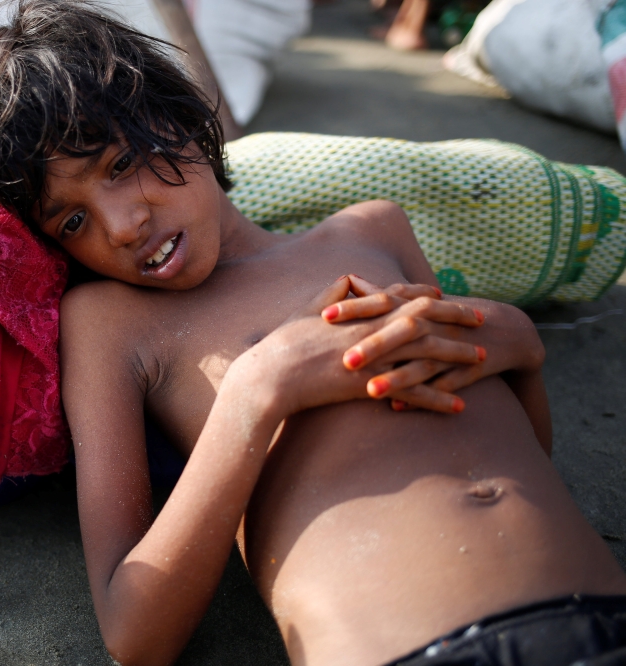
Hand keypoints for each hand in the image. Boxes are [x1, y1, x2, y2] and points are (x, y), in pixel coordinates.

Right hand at [227, 276, 464, 419]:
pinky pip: (414, 393)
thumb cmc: (285, 343)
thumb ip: (334, 293)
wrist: (272, 375)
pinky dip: (439, 399)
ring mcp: (376, 358)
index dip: (429, 297)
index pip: (405, 297)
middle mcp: (374, 331)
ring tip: (483, 359)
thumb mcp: (309, 310)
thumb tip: (350, 279)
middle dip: (457, 319)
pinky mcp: (372, 386)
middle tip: (483, 321)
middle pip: (427, 320)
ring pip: (428, 354)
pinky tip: (459, 406)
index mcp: (361, 312)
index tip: (449, 297)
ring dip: (458, 356)